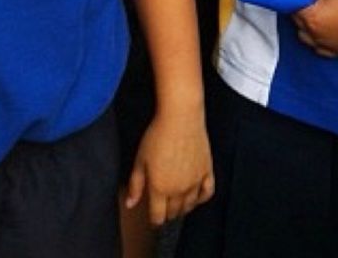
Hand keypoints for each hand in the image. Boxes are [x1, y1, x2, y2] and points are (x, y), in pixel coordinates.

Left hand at [126, 108, 214, 225]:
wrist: (181, 117)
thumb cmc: (157, 134)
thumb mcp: (140, 158)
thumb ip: (135, 184)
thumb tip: (130, 204)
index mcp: (160, 188)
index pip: (158, 216)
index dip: (154, 219)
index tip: (153, 217)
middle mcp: (179, 189)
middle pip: (174, 212)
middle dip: (167, 212)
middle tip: (162, 206)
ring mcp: (195, 182)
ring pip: (189, 206)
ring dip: (182, 207)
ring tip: (176, 202)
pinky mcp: (207, 172)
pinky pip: (207, 193)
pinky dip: (201, 198)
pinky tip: (195, 196)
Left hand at [289, 0, 337, 56]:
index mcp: (313, 19)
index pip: (292, 7)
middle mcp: (318, 37)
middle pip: (298, 22)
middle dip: (301, 9)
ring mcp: (330, 46)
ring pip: (307, 38)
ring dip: (308, 26)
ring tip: (320, 11)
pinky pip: (322, 50)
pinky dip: (319, 41)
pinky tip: (326, 29)